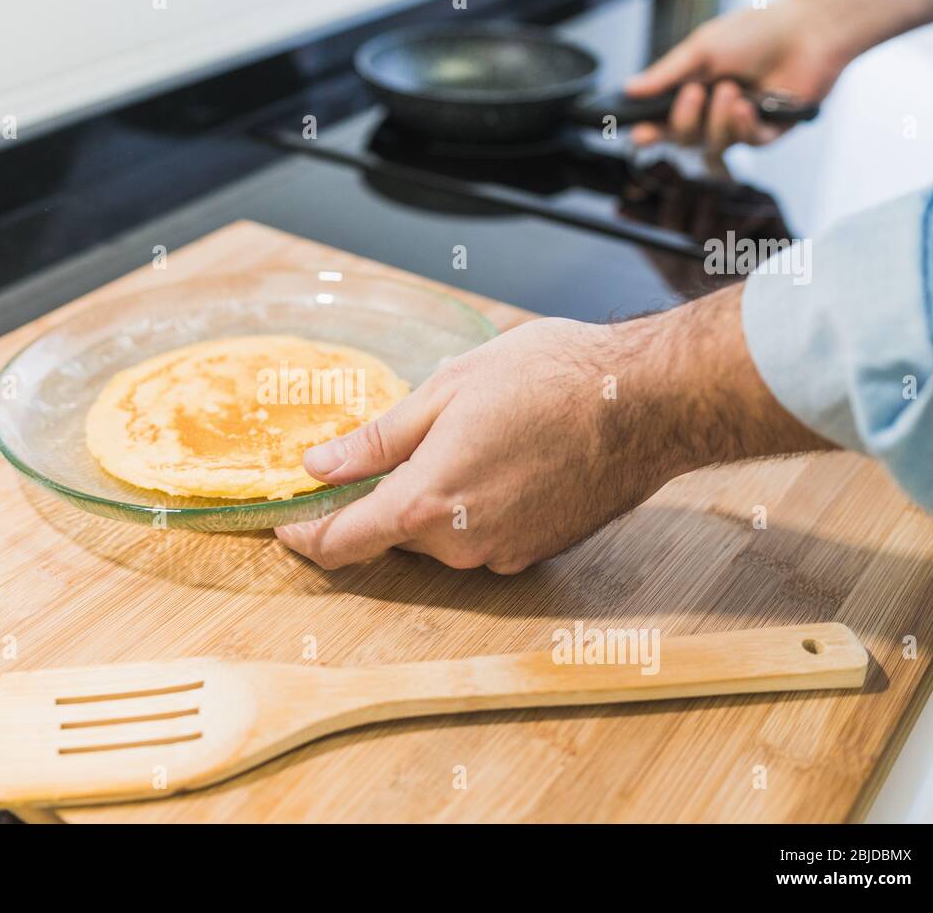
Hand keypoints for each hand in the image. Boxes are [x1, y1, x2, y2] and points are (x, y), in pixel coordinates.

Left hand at [275, 285, 829, 572]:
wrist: (647, 401)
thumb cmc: (548, 380)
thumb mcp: (444, 392)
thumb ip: (375, 442)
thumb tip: (317, 468)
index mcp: (424, 503)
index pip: (342, 543)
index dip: (305, 537)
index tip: (285, 525)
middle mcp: (459, 544)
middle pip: (392, 534)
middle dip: (380, 498)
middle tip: (393, 444)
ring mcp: (502, 553)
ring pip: (439, 535)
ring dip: (432, 499)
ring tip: (466, 436)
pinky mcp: (537, 551)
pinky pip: (481, 535)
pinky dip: (473, 507)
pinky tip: (501, 458)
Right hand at [625, 1, 848, 154]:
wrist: (808, 30)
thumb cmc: (758, 32)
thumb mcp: (702, 47)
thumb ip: (667, 73)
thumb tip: (631, 88)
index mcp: (693, 92)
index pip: (663, 121)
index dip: (649, 132)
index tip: (639, 134)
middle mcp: (713, 113)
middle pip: (683, 141)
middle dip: (683, 122)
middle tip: (693, 93)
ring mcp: (739, 126)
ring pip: (713, 146)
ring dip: (717, 120)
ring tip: (732, 89)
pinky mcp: (767, 133)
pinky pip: (745, 143)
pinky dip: (743, 125)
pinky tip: (749, 104)